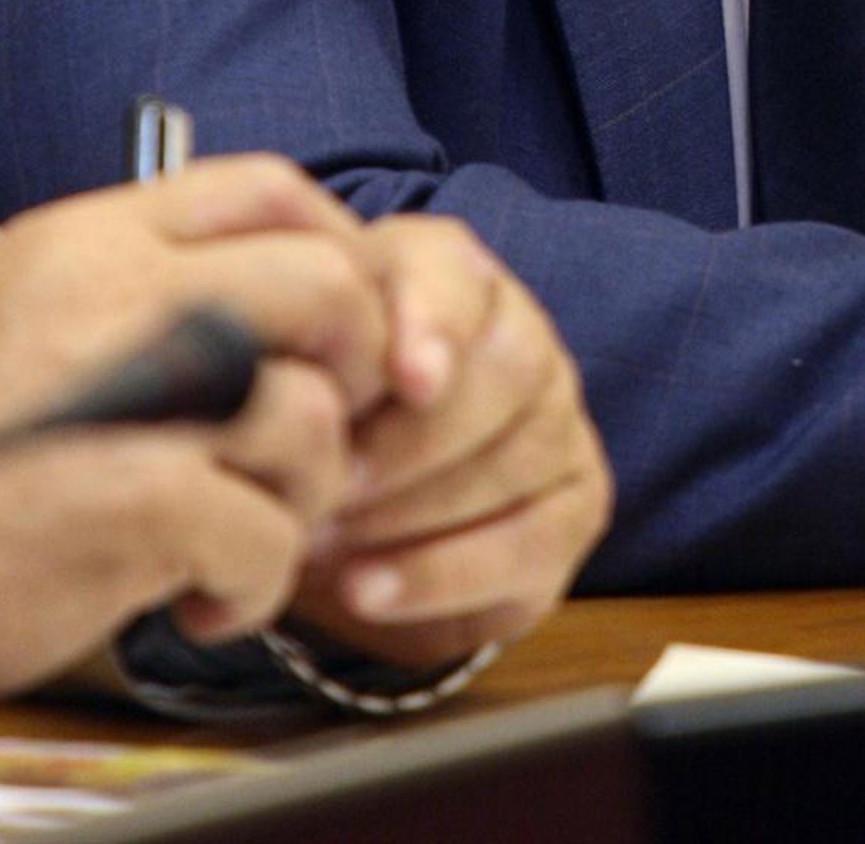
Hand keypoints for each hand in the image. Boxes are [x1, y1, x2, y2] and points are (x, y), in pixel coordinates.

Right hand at [0, 159, 392, 696]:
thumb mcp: (25, 317)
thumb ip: (137, 292)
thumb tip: (278, 305)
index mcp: (90, 241)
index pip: (266, 186)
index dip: (338, 243)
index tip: (344, 318)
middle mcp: (121, 298)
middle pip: (326, 283)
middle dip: (358, 364)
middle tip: (325, 435)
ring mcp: (135, 399)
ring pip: (313, 415)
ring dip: (307, 495)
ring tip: (249, 533)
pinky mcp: (137, 503)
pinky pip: (270, 533)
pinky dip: (257, 583)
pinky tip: (206, 603)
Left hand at [289, 215, 611, 671]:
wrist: (337, 512)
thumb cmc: (311, 419)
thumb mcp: (294, 367)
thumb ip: (301, 350)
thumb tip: (291, 384)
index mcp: (452, 276)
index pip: (461, 279)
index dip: (436, 326)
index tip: (408, 380)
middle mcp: (524, 336)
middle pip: (509, 369)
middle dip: (414, 440)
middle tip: (332, 485)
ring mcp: (559, 423)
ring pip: (522, 457)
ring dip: (415, 511)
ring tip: (327, 542)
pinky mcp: (574, 510)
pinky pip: (531, 543)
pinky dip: (444, 573)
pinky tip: (369, 588)